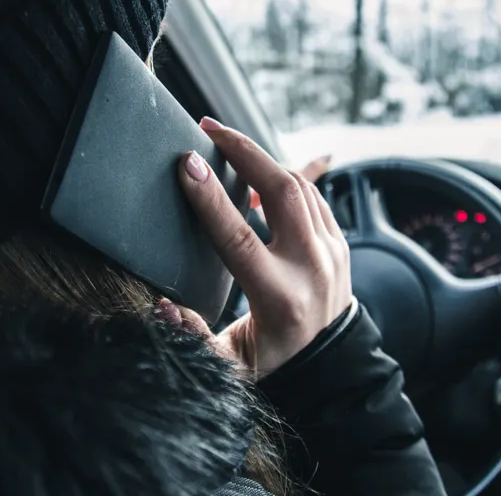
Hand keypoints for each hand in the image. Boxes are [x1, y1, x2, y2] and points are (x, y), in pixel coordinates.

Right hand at [173, 117, 351, 377]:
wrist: (333, 372)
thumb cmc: (273, 366)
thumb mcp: (227, 366)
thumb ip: (191, 337)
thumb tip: (161, 305)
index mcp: (280, 299)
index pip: (240, 238)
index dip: (210, 198)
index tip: (187, 164)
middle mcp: (311, 270)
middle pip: (283, 192)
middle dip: (245, 152)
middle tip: (209, 127)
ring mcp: (332, 254)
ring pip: (301, 186)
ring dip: (263, 158)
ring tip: (227, 143)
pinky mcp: (339, 244)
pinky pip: (312, 196)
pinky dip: (284, 177)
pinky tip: (258, 175)